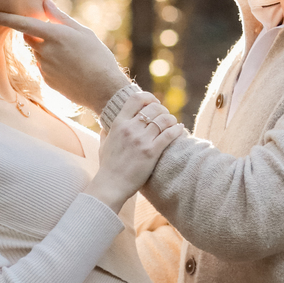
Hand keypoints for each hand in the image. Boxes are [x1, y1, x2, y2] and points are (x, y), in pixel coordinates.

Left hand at [0, 0, 126, 110]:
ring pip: (39, 52)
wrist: (103, 89)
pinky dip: (53, 64)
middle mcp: (45, 51)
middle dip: (37, 33)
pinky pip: (44, 67)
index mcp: (54, 35)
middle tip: (59, 37)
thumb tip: (45, 2)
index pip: (22, 23)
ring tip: (73, 57)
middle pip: (30, 37)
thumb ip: (60, 17)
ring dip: (48, 50)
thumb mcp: (82, 32)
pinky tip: (71, 69)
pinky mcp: (46, 80)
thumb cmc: (97, 56)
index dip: (4, 18)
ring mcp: (44, 67)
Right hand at [86, 89, 182, 210]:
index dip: (149, 97)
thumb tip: (105, 126)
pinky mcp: (151, 152)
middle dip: (163, 110)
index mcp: (119, 124)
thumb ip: (106, 133)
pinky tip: (180, 130)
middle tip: (166, 117)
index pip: (136, 98)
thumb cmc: (108, 167)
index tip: (154, 103)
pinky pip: (169, 134)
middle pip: (154, 108)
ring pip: (164, 119)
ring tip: (174, 124)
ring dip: (171, 120)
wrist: (111, 185)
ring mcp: (141, 140)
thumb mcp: (103, 146)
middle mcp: (130, 128)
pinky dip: (177, 130)